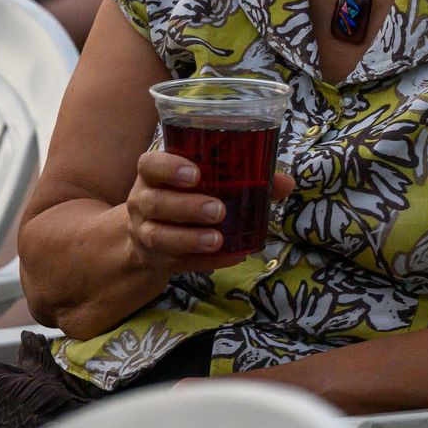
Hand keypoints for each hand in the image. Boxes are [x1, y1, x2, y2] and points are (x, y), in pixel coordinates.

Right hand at [123, 148, 293, 273]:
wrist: (150, 230)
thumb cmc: (187, 194)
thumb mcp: (206, 180)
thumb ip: (244, 177)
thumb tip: (285, 183)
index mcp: (153, 174)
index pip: (150, 164)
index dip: (169, 168)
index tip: (195, 174)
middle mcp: (142, 200)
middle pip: (156, 203)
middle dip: (187, 207)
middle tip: (218, 210)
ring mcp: (143, 231)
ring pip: (159, 237)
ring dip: (189, 239)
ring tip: (218, 240)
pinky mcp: (153, 259)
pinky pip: (176, 263)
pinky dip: (204, 262)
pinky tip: (230, 257)